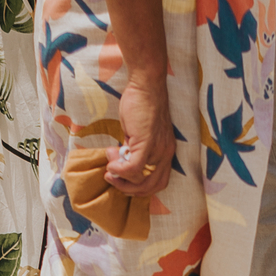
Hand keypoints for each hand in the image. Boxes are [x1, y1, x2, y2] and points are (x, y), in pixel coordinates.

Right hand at [104, 79, 174, 196]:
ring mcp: (158, 150)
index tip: (123, 180)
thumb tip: (119, 161)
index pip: (159, 183)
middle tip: (112, 178)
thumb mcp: (138, 134)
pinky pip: (134, 167)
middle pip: (152, 187)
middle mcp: (166, 155)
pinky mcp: (147, 143)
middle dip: (129, 189)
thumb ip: (132, 149)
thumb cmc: (141, 106)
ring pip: (142, 180)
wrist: (146, 86)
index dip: (140, 188)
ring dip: (122, 180)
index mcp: (166, 153)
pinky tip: (111, 164)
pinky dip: (120, 170)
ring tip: (110, 169)